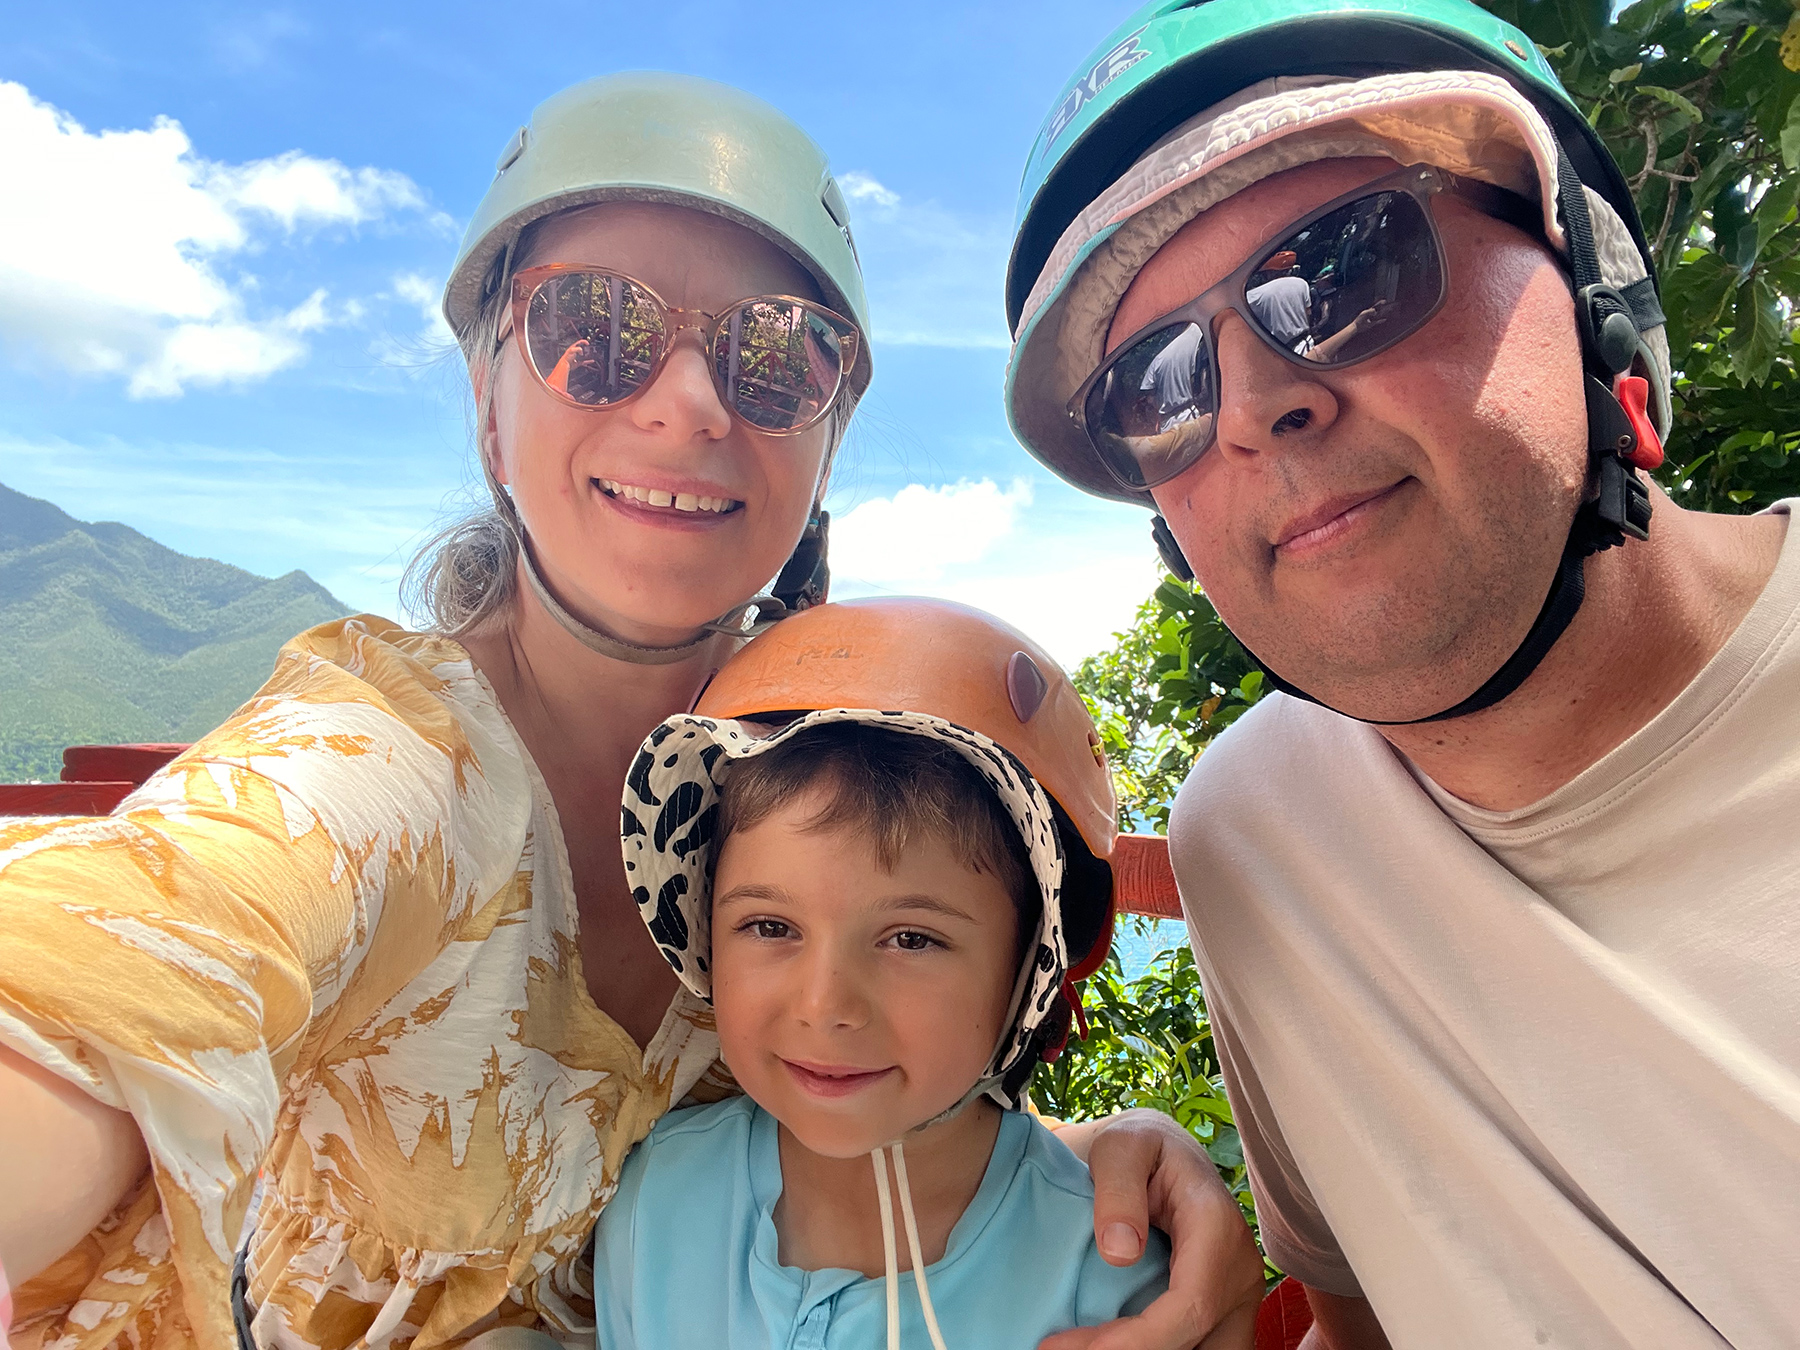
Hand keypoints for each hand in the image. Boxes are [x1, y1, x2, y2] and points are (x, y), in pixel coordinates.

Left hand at [1044, 1110, 1263, 1349]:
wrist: (1162, 1150)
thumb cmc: (1138, 1146)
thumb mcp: (1119, 1147)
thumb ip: (1117, 1189)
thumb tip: (1119, 1252)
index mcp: (1217, 1228)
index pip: (1188, 1307)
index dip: (1133, 1340)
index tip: (1063, 1346)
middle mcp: (1240, 1270)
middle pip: (1201, 1343)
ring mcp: (1238, 1295)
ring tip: (1086, 1347)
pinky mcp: (1226, 1310)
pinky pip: (1203, 1346)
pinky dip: (1162, 1349)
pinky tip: (1114, 1343)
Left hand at [1351, 298, 1392, 330]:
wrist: (1356, 326)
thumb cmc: (1359, 319)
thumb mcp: (1363, 314)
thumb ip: (1369, 312)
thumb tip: (1375, 311)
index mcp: (1369, 310)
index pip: (1376, 306)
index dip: (1380, 303)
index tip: (1385, 301)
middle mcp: (1371, 314)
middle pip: (1379, 310)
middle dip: (1384, 307)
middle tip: (1389, 306)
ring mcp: (1372, 319)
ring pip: (1379, 315)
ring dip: (1384, 313)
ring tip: (1389, 310)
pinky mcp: (1372, 323)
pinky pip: (1378, 321)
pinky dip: (1381, 320)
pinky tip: (1385, 319)